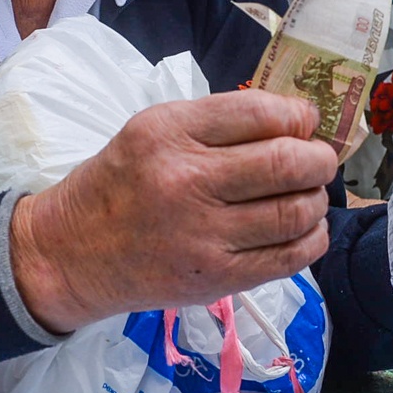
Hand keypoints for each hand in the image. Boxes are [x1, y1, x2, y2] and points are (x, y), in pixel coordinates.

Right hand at [10, 92, 338, 334]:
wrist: (74, 253)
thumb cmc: (120, 183)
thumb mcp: (152, 131)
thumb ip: (217, 122)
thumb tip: (294, 123)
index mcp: (168, 133)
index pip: (259, 113)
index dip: (298, 117)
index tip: (304, 123)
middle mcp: (186, 182)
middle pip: (286, 163)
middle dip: (318, 158)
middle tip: (318, 159)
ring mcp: (204, 236)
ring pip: (296, 212)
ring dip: (316, 198)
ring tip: (308, 193)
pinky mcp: (217, 279)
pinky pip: (290, 258)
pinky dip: (311, 238)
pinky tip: (303, 228)